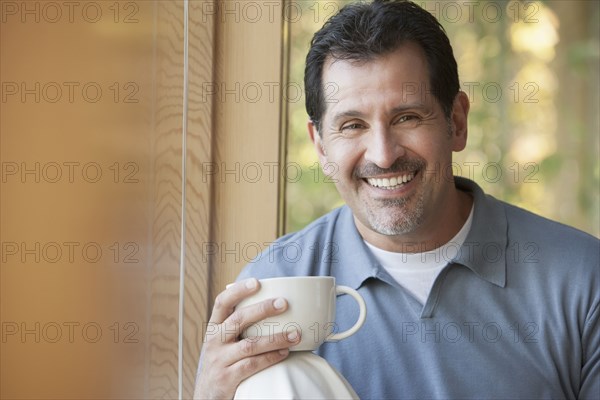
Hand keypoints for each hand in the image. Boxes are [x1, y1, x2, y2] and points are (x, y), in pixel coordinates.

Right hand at [193, 278, 300, 398]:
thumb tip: (273, 307)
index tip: (257, 282)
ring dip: (274, 338)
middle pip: (238, 319)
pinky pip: (251, 365)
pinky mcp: (226, 378)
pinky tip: (284, 353)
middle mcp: (214, 341)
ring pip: (249, 344)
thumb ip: (239, 327)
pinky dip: (270, 358)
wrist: (207, 396)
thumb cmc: (223, 363)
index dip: (238, 290)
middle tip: (284, 303)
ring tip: (294, 334)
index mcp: (214, 328)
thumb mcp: (223, 342)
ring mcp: (219, 360)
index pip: (221, 302)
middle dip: (262, 309)